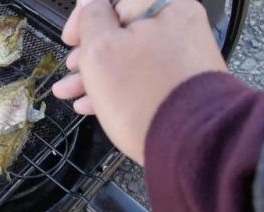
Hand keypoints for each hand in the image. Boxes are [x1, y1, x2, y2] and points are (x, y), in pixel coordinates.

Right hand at [52, 0, 227, 164]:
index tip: (72, 37)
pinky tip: (94, 102)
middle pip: (120, 29)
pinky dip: (118, 85)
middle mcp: (177, 25)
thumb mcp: (101, 51)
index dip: (85, 15)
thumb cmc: (149, 99)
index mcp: (161, 5)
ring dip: (97, 72)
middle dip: (88, 50)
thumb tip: (88, 2)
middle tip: (73, 66)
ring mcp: (182, 56)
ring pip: (129, 55)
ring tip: (71, 91)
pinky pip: (143, 76)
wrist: (192, 146)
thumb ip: (91, 19)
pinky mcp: (181, 83)